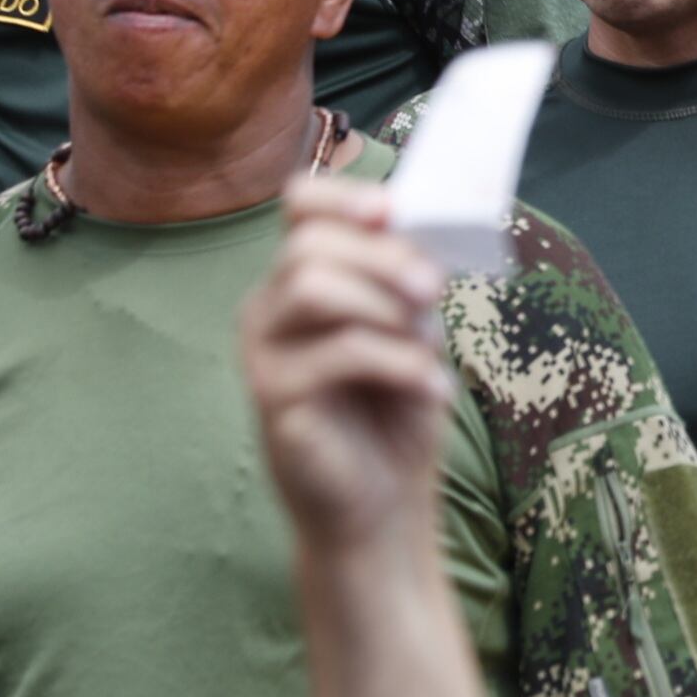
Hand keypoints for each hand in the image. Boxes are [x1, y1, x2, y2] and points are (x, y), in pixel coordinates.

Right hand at [243, 176, 453, 551]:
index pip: (299, 207)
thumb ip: (411, 277)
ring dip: (386, 307)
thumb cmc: (396, 405)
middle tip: (434, 291)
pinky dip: (400, 363)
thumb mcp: (414, 327)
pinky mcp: (273, 399)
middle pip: (309, 246)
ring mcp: (263, 354)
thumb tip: (430, 227)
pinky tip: (433, 388)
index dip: (345, 198)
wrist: (384, 498)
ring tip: (430, 347)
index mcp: (302, 278)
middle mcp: (269, 309)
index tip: (393, 212)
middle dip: (383, 259)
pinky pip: (338, 353)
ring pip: (313, 288)